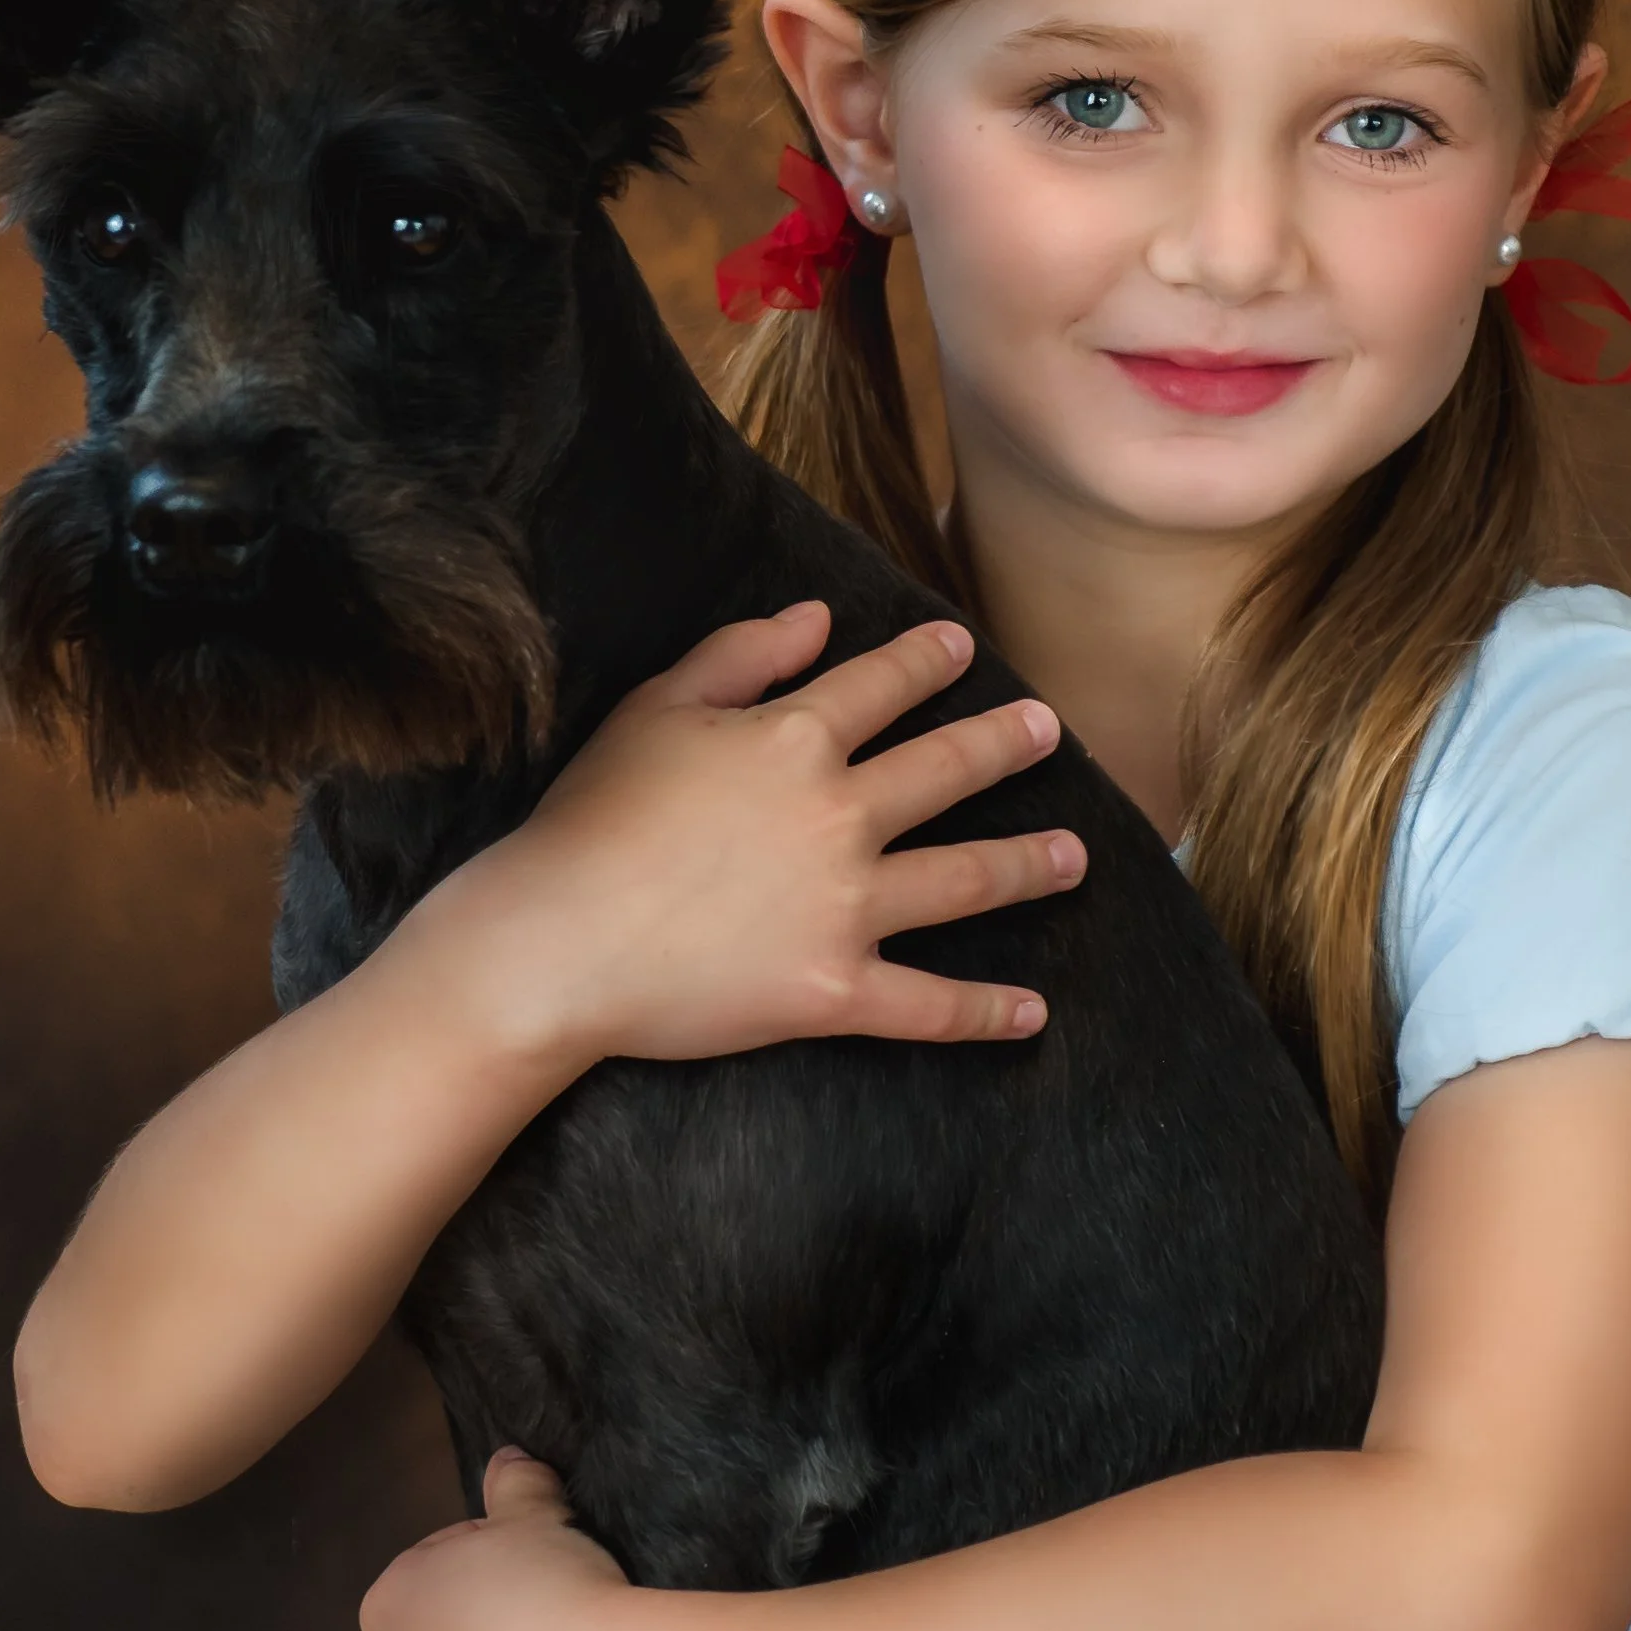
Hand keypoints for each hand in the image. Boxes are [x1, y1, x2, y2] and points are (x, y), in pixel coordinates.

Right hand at [417, 603, 1083, 1072]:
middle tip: (1045, 731)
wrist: (556, 940)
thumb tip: (816, 617)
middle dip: (1004, 745)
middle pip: (946, 770)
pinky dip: (985, 1013)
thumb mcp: (655, 709)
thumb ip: (742, 657)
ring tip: (1073, 857)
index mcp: (794, 741)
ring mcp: (847, 908)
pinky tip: (1033, 1012)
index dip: (926, 661)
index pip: (882, 686)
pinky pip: (928, 1005)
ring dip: (1028, 865)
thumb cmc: (590, 820)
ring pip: (964, 879)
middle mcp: (839, 817)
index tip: (961, 646)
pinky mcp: (835, 992)